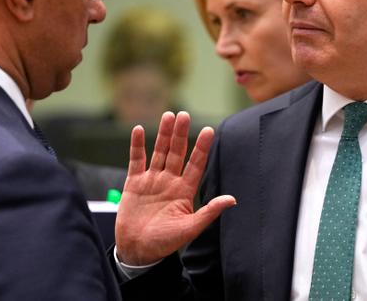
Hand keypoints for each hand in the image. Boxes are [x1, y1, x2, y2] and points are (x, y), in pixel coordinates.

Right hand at [115, 111, 236, 265]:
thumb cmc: (165, 243)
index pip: (196, 164)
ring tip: (168, 116)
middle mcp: (169, 181)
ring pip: (159, 152)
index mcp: (184, 191)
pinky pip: (136, 160)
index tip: (209, 130)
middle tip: (184, 115)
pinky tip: (139, 130)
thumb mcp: (190, 229)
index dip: (202, 148)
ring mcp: (152, 180)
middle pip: (177, 152)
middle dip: (181, 134)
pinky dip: (137, 145)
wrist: (138, 250)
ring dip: (163, 134)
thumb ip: (209, 212)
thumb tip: (232, 199)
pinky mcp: (134, 183)